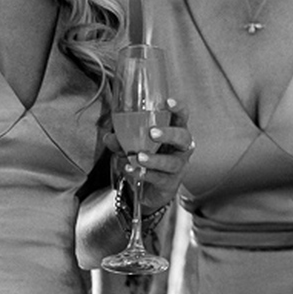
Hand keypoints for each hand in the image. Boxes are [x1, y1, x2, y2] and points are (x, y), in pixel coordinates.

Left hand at [104, 99, 192, 215]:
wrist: (149, 191)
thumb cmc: (148, 160)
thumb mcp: (133, 147)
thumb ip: (122, 141)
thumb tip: (109, 137)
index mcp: (175, 133)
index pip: (182, 117)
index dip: (179, 109)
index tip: (168, 102)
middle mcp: (180, 148)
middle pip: (183, 138)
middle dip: (169, 134)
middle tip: (153, 133)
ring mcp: (178, 166)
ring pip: (171, 162)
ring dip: (155, 158)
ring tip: (139, 156)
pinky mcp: (170, 183)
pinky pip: (159, 178)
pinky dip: (144, 174)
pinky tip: (131, 170)